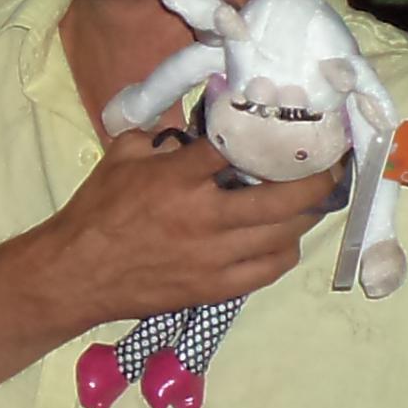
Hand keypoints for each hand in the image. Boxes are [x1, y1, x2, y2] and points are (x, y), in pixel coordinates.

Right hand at [39, 130, 341, 329]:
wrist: (77, 272)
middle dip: (316, 177)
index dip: (270, 130)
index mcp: (179, 178)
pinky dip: (285, 250)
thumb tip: (198, 126)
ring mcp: (214, 256)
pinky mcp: (215, 287)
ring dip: (306, 214)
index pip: (239, 146)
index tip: (290, 120)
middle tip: (331, 163)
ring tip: (314, 198)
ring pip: (285, 234)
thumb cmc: (97, 210)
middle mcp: (205, 216)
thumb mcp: (123, 155)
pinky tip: (285, 237)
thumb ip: (163, 136)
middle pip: (284, 196)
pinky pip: (269, 268)